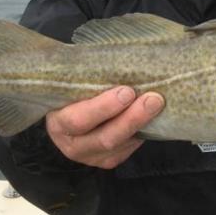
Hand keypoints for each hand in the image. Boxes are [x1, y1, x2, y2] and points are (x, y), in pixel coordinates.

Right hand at [45, 86, 164, 168]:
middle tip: (152, 99)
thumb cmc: (70, 91)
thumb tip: (111, 54)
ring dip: (141, 125)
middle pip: (105, 138)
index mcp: (58, 123)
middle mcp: (73, 145)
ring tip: (157, 104)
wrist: (67, 114)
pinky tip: (152, 117)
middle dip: (132, 118)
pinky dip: (141, 132)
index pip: (79, 120)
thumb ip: (85, 76)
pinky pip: (127, 149)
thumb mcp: (70, 84)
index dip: (103, 107)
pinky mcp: (108, 160)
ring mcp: (91, 156)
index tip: (126, 91)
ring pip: (120, 146)